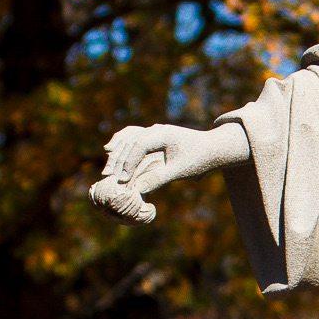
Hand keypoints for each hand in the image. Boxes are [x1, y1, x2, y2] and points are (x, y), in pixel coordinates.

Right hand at [89, 121, 248, 222]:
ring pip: (128, 138)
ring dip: (116, 153)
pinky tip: (109, 149)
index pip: (139, 145)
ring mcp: (153, 130)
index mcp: (163, 134)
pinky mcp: (152, 135)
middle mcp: (156, 129)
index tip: (122, 179)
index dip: (128, 162)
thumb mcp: (180, 171)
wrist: (211, 148)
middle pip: (129, 141)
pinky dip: (120, 142)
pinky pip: (131, 135)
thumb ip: (159, 178)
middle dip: (118, 160)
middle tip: (108, 178)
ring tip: (107, 171)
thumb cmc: (199, 160)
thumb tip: (138, 189)